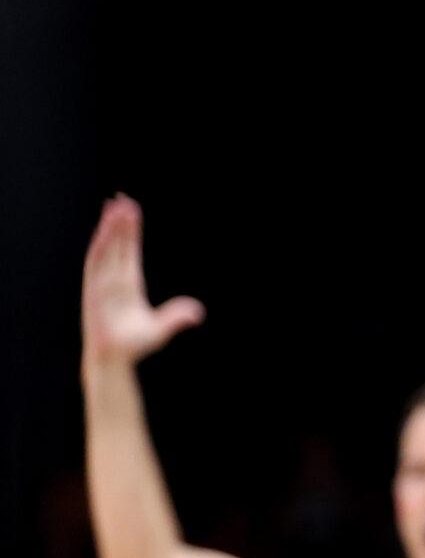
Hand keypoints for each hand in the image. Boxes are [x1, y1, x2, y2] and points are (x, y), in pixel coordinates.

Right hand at [82, 198, 203, 371]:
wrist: (115, 358)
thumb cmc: (135, 344)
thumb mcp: (161, 328)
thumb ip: (177, 317)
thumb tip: (198, 312)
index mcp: (130, 284)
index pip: (130, 251)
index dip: (131, 232)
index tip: (132, 211)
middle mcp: (115, 280)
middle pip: (118, 245)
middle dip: (120, 223)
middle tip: (123, 199)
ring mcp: (103, 284)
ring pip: (106, 250)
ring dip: (109, 229)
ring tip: (114, 208)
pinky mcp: (94, 290)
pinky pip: (96, 265)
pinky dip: (99, 248)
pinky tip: (103, 232)